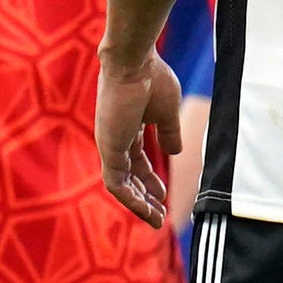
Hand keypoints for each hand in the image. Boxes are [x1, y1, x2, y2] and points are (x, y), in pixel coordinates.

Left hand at [98, 49, 184, 226]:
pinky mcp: (108, 149)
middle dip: (145, 197)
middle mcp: (115, 139)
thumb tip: (174, 152)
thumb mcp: (167, 112)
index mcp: (128, 128)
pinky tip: (147, 210)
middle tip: (160, 214)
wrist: (136, 63)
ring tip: (156, 219)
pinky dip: (130, 199)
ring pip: (121, 185)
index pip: (136, 161)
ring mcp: (110, 144)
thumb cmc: (152, 79)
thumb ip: (169, 134)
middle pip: (129, 176)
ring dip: (138, 204)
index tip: (164, 195)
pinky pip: (116, 183)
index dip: (150, 180)